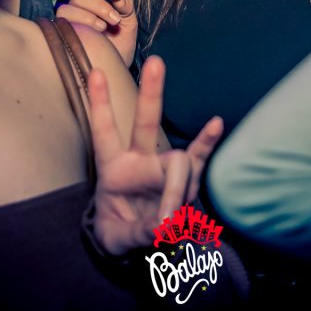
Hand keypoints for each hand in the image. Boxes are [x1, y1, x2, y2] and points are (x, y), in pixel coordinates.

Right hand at [58, 0, 137, 64]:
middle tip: (115, 19)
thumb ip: (126, 7)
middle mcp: (75, 7)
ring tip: (104, 28)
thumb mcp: (129, 21)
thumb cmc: (121, 42)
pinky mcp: (61, 35)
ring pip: (67, 9)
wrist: (116, 66)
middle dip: (100, 6)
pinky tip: (95, 34)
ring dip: (88, 17)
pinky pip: (62, 24)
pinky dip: (79, 25)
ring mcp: (66, 21)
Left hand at [89, 56, 222, 254]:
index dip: (99, 104)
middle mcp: (138, 160)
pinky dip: (206, 144)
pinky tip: (215, 124)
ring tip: (172, 223)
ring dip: (177, 192)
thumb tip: (164, 224)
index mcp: (112, 168)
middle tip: (156, 63)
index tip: (95, 72)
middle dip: (151, 93)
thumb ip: (138, 231)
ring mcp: (162, 166)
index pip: (103, 132)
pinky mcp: (183, 177)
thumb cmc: (119, 233)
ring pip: (177, 163)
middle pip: (144, 122)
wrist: (138, 247)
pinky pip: (198, 159)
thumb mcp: (116, 239)